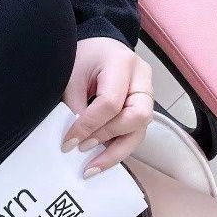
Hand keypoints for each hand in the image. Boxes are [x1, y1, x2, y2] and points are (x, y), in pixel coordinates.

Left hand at [60, 36, 153, 175]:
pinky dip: (117, 150)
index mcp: (122, 62)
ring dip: (115, 152)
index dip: (89, 125)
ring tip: (91, 168)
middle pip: (137, 116)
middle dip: (107, 137)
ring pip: (140, 131)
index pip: (110, 101)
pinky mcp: (144, 109)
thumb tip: (75, 142)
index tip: (68, 142)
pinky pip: (135, 134)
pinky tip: (100, 161)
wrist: (98, 49)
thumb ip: (75, 107)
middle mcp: (142, 79)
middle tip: (81, 149)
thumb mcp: (72, 76)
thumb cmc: (83, 58)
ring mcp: (147, 95)